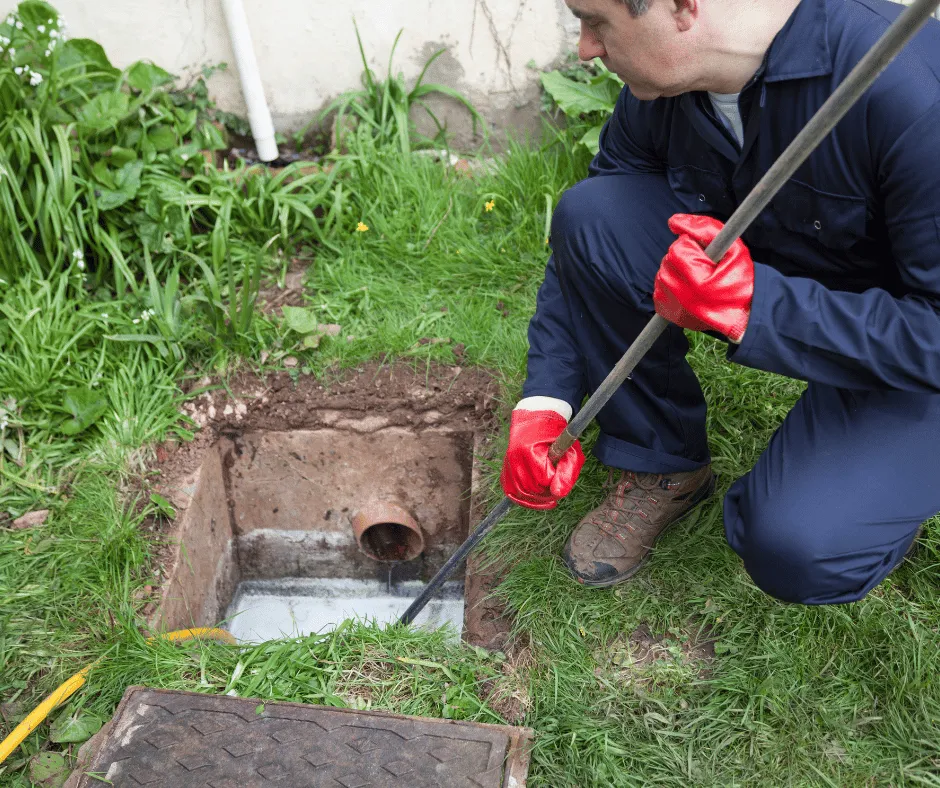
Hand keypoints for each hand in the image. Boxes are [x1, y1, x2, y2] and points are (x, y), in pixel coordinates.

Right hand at [500, 410, 584, 509]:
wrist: (536, 418)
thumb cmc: (556, 435)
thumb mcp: (570, 450)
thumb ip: (567, 472)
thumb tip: (558, 494)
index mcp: (529, 449)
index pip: (543, 479)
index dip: (555, 482)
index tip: (561, 476)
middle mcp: (514, 457)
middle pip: (530, 489)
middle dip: (546, 493)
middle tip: (557, 487)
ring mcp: (507, 464)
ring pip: (519, 493)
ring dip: (536, 498)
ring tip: (549, 494)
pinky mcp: (505, 469)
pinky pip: (511, 491)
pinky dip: (523, 498)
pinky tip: (536, 498)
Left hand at [653, 214, 753, 342]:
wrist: (744, 312)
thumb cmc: (741, 279)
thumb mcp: (734, 248)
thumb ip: (705, 228)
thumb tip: (674, 221)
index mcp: (698, 282)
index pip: (678, 249)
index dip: (692, 247)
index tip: (706, 256)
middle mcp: (682, 297)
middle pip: (667, 261)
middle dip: (683, 258)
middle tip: (703, 267)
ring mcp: (674, 307)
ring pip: (662, 274)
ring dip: (676, 271)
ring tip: (696, 278)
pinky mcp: (669, 314)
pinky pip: (658, 289)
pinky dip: (670, 285)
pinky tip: (687, 288)